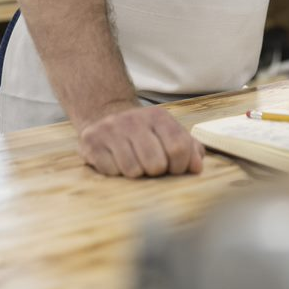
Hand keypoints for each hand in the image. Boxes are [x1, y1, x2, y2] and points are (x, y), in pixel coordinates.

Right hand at [77, 103, 203, 177]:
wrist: (105, 114)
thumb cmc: (144, 132)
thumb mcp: (168, 133)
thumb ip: (189, 148)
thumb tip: (197, 167)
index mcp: (158, 117)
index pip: (179, 148)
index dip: (180, 166)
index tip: (174, 168)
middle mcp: (134, 120)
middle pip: (156, 164)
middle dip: (156, 172)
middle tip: (151, 166)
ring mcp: (111, 129)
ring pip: (133, 170)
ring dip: (136, 174)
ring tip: (134, 163)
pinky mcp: (91, 142)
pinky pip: (111, 171)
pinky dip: (116, 172)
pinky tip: (115, 161)